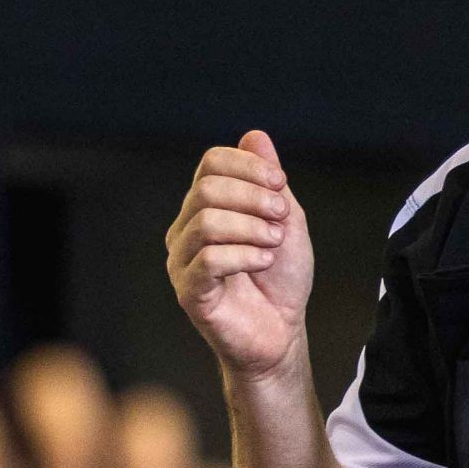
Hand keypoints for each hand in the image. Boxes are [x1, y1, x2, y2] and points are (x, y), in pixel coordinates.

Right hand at [166, 129, 315, 384]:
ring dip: (251, 228)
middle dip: (252, 197)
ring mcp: (182, 261)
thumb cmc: (281, 278)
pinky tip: (263, 262)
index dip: (248, 166)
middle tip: (281, 218)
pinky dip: (243, 255)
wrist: (281, 333)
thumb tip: (254, 135)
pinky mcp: (188, 292)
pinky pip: (208, 260)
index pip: (211, 163)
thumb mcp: (286, 219)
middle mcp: (186, 229)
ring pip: (206, 222)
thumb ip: (269, 180)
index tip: (281, 185)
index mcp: (206, 207)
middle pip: (206, 190)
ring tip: (274, 243)